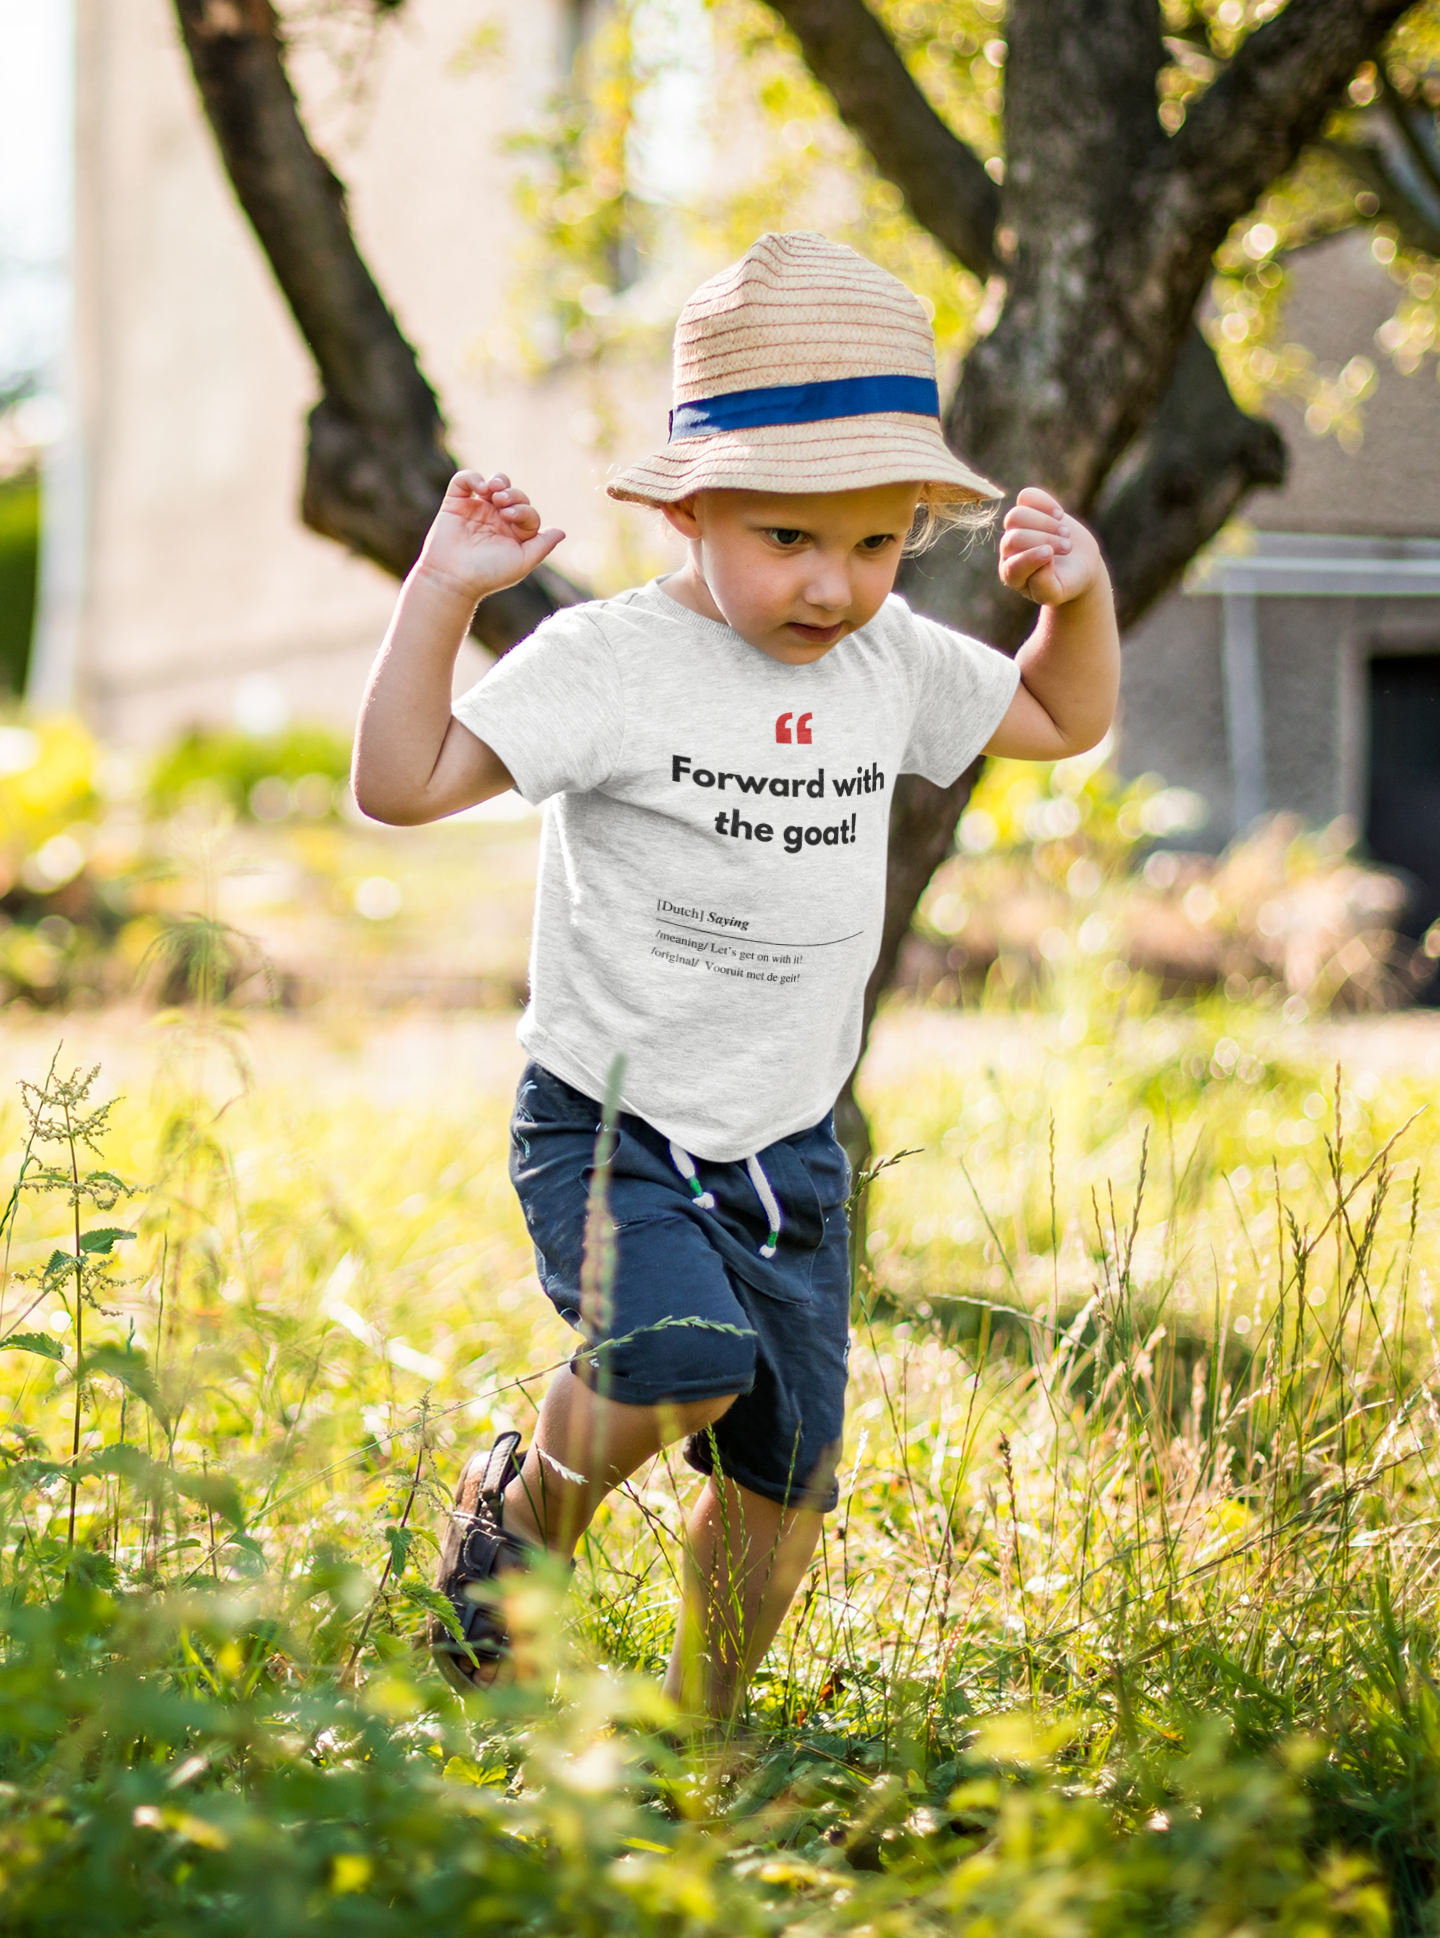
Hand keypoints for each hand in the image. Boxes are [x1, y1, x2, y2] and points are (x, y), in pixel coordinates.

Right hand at [415, 471, 564, 600]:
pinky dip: (473, 478)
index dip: (524, 510)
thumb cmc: (488, 574)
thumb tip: (562, 532)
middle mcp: (496, 520)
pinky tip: (479, 488)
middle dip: (513, 495)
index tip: (510, 517)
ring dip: (499, 482)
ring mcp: (476, 510)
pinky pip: (464, 481)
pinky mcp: (455, 504)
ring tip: (494, 491)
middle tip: (503, 504)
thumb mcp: (522, 562)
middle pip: (514, 495)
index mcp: (514, 533)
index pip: (528, 512)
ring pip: (493, 483)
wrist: (453, 578)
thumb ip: (542, 546)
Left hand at [999, 486, 1101, 605]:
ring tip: (1065, 533)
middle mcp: (1008, 551)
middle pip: (1015, 537)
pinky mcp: (1029, 509)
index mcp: (1012, 575)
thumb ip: (1045, 586)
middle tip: (1067, 548)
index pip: (1012, 565)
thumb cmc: (1067, 582)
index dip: (1030, 558)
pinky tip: (1059, 515)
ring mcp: (1016, 528)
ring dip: (1045, 522)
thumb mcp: (1058, 593)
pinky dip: (1044, 502)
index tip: (1051, 554)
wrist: (1079, 564)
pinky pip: (1027, 496)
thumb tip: (1040, 562)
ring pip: (1016, 515)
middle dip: (1045, 540)